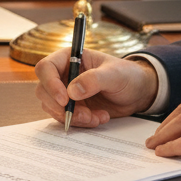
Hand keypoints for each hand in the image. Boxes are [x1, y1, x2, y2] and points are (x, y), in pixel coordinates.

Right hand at [35, 48, 157, 126]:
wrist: (137, 93)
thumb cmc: (127, 75)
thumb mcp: (115, 74)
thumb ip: (94, 80)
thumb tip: (72, 92)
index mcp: (69, 58)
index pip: (46, 68)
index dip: (50, 84)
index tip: (65, 100)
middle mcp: (63, 74)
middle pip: (44, 91)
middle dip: (61, 107)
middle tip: (84, 115)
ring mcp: (65, 92)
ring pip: (53, 107)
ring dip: (73, 117)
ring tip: (96, 117)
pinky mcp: (72, 107)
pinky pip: (65, 118)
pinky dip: (80, 122)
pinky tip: (99, 118)